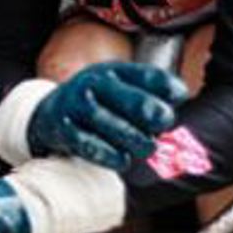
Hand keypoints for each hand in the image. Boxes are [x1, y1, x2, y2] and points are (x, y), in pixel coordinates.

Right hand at [27, 62, 187, 169]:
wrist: (51, 113)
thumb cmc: (99, 103)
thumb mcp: (120, 89)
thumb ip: (150, 93)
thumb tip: (180, 97)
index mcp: (113, 73)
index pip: (144, 75)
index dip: (165, 85)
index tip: (179, 96)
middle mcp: (93, 85)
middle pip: (126, 97)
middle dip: (149, 110)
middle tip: (163, 122)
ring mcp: (76, 106)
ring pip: (108, 122)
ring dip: (132, 138)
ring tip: (147, 147)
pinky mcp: (64, 130)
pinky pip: (87, 143)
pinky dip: (108, 154)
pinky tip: (122, 160)